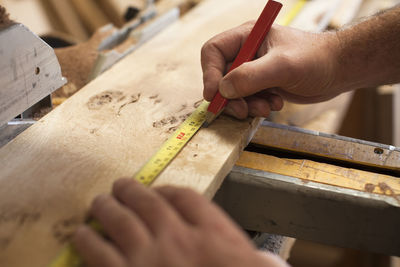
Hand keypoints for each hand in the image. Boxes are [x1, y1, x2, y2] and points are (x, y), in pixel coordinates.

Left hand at [73, 179, 287, 266]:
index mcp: (210, 232)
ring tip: (98, 202)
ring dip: (106, 209)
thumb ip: (245, 250)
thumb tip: (250, 250)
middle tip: (119, 185)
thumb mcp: (253, 265)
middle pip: (149, 203)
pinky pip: (102, 256)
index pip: (185, 198)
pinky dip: (90, 243)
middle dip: (131, 191)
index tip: (158, 191)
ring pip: (121, 223)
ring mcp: (149, 260)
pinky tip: (81, 235)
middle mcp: (177, 238)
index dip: (167, 190)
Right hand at [201, 22, 341, 118]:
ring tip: (266, 108)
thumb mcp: (282, 66)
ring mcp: (254, 70)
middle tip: (242, 110)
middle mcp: (247, 53)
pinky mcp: (262, 85)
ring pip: (233, 92)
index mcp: (247, 37)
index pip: (213, 52)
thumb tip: (223, 90)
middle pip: (221, 76)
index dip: (209, 74)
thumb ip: (251, 76)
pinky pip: (247, 99)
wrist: (339, 70)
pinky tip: (275, 104)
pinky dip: (256, 106)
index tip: (214, 96)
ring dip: (245, 105)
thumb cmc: (316, 59)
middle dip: (230, 97)